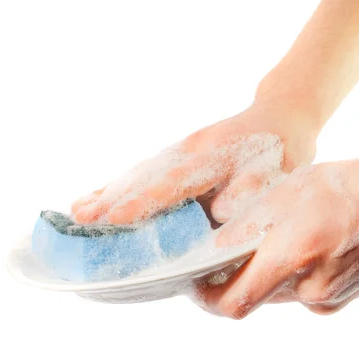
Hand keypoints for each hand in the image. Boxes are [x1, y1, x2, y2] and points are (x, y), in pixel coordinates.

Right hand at [72, 102, 318, 224]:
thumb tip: (219, 212)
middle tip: (80, 221)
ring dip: (109, 191)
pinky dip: (120, 184)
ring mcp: (181, 150)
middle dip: (113, 200)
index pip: (174, 184)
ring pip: (140, 172)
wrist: (280, 116)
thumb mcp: (278, 171)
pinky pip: (145, 170)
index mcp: (214, 158)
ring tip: (77, 211)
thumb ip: (250, 189)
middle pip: (147, 177)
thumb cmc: (281, 151)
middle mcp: (190, 152)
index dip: (143, 203)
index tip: (114, 219)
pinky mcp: (177, 154)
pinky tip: (98, 195)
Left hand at [195, 153, 358, 317]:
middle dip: (235, 278)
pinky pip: (301, 292)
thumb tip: (214, 246)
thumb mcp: (293, 189)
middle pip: (254, 296)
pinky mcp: (342, 298)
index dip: (205, 298)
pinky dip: (291, 273)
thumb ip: (249, 222)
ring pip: (277, 293)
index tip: (192, 284)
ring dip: (266, 272)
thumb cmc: (356, 185)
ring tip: (275, 236)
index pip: (234, 301)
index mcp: (296, 254)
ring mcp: (329, 297)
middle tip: (225, 252)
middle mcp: (311, 287)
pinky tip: (305, 243)